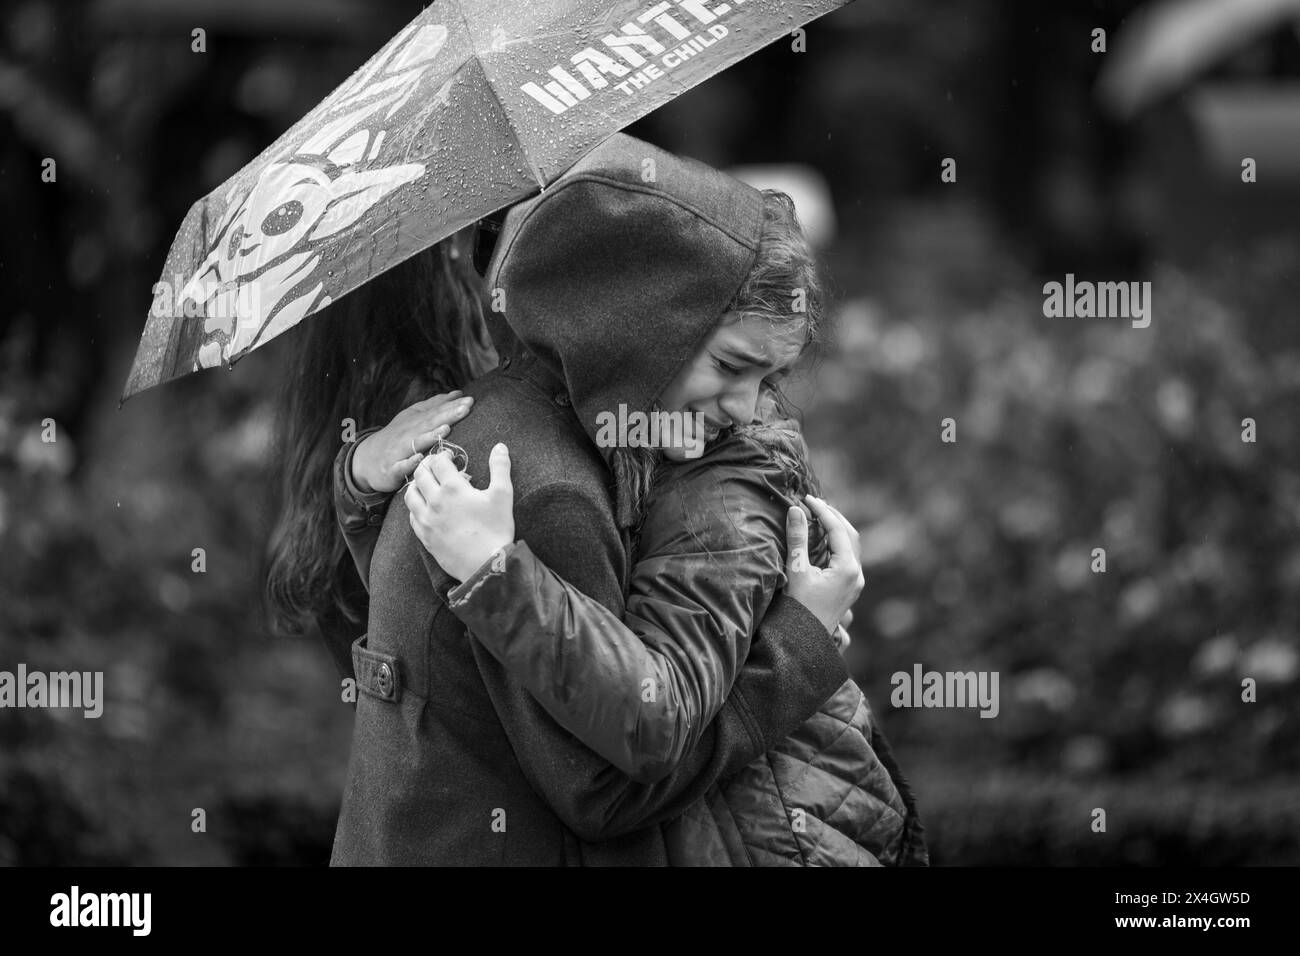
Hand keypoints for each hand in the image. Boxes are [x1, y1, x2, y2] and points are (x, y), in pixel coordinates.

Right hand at [351, 391, 474, 493]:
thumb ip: (435, 406)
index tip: (470, 400)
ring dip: (430, 436)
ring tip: (445, 429)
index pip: (436, 412)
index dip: (452, 406)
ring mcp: (399, 451)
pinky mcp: (392, 469)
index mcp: (415, 422)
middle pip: (429, 424)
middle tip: (466, 408)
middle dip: (447, 416)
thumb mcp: (414, 418)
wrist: (366, 460)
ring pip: (416, 443)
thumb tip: (458, 394)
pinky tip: (420, 458)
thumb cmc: (397, 438)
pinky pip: (401, 466)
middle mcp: (407, 434)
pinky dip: (410, 462)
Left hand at [404, 442, 514, 581]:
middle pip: (420, 474)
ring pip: (410, 495)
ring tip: (427, 484)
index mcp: (453, 488)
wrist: (485, 565)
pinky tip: (425, 507)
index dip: (443, 455)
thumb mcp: (503, 495)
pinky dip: (415, 507)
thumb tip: (500, 446)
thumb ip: (500, 467)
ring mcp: (426, 520)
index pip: (438, 462)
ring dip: (417, 485)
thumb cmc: (496, 529)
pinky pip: (411, 516)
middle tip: (437, 466)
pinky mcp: (424, 536)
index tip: (450, 457)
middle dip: (427, 465)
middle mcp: (434, 501)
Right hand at [783, 495, 864, 636]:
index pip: (837, 529)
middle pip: (850, 535)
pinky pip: (847, 557)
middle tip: (813, 504)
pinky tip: (821, 539)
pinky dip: (836, 543)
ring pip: (850, 546)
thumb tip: (795, 509)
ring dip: (835, 529)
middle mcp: (857, 574)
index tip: (806, 498)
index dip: (822, 511)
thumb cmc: (798, 608)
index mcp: (847, 568)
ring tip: (816, 516)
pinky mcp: (849, 588)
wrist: (804, 641)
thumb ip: (797, 538)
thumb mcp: (796, 570)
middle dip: (832, 516)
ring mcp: (855, 582)